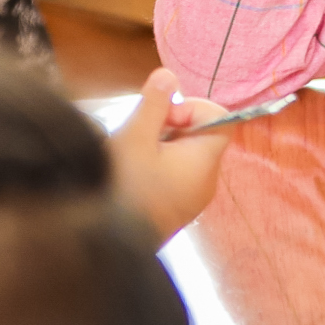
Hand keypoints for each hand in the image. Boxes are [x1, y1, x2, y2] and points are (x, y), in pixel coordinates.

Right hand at [107, 67, 232, 242]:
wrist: (104, 250)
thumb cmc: (122, 188)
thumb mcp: (134, 138)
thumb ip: (154, 104)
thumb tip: (169, 75)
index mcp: (205, 160)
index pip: (220, 118)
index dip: (192, 107)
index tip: (162, 117)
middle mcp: (206, 181)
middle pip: (197, 136)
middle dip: (167, 127)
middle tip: (137, 137)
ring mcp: (190, 200)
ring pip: (181, 158)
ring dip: (156, 149)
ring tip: (127, 158)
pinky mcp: (173, 214)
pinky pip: (171, 179)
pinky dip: (153, 170)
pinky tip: (127, 177)